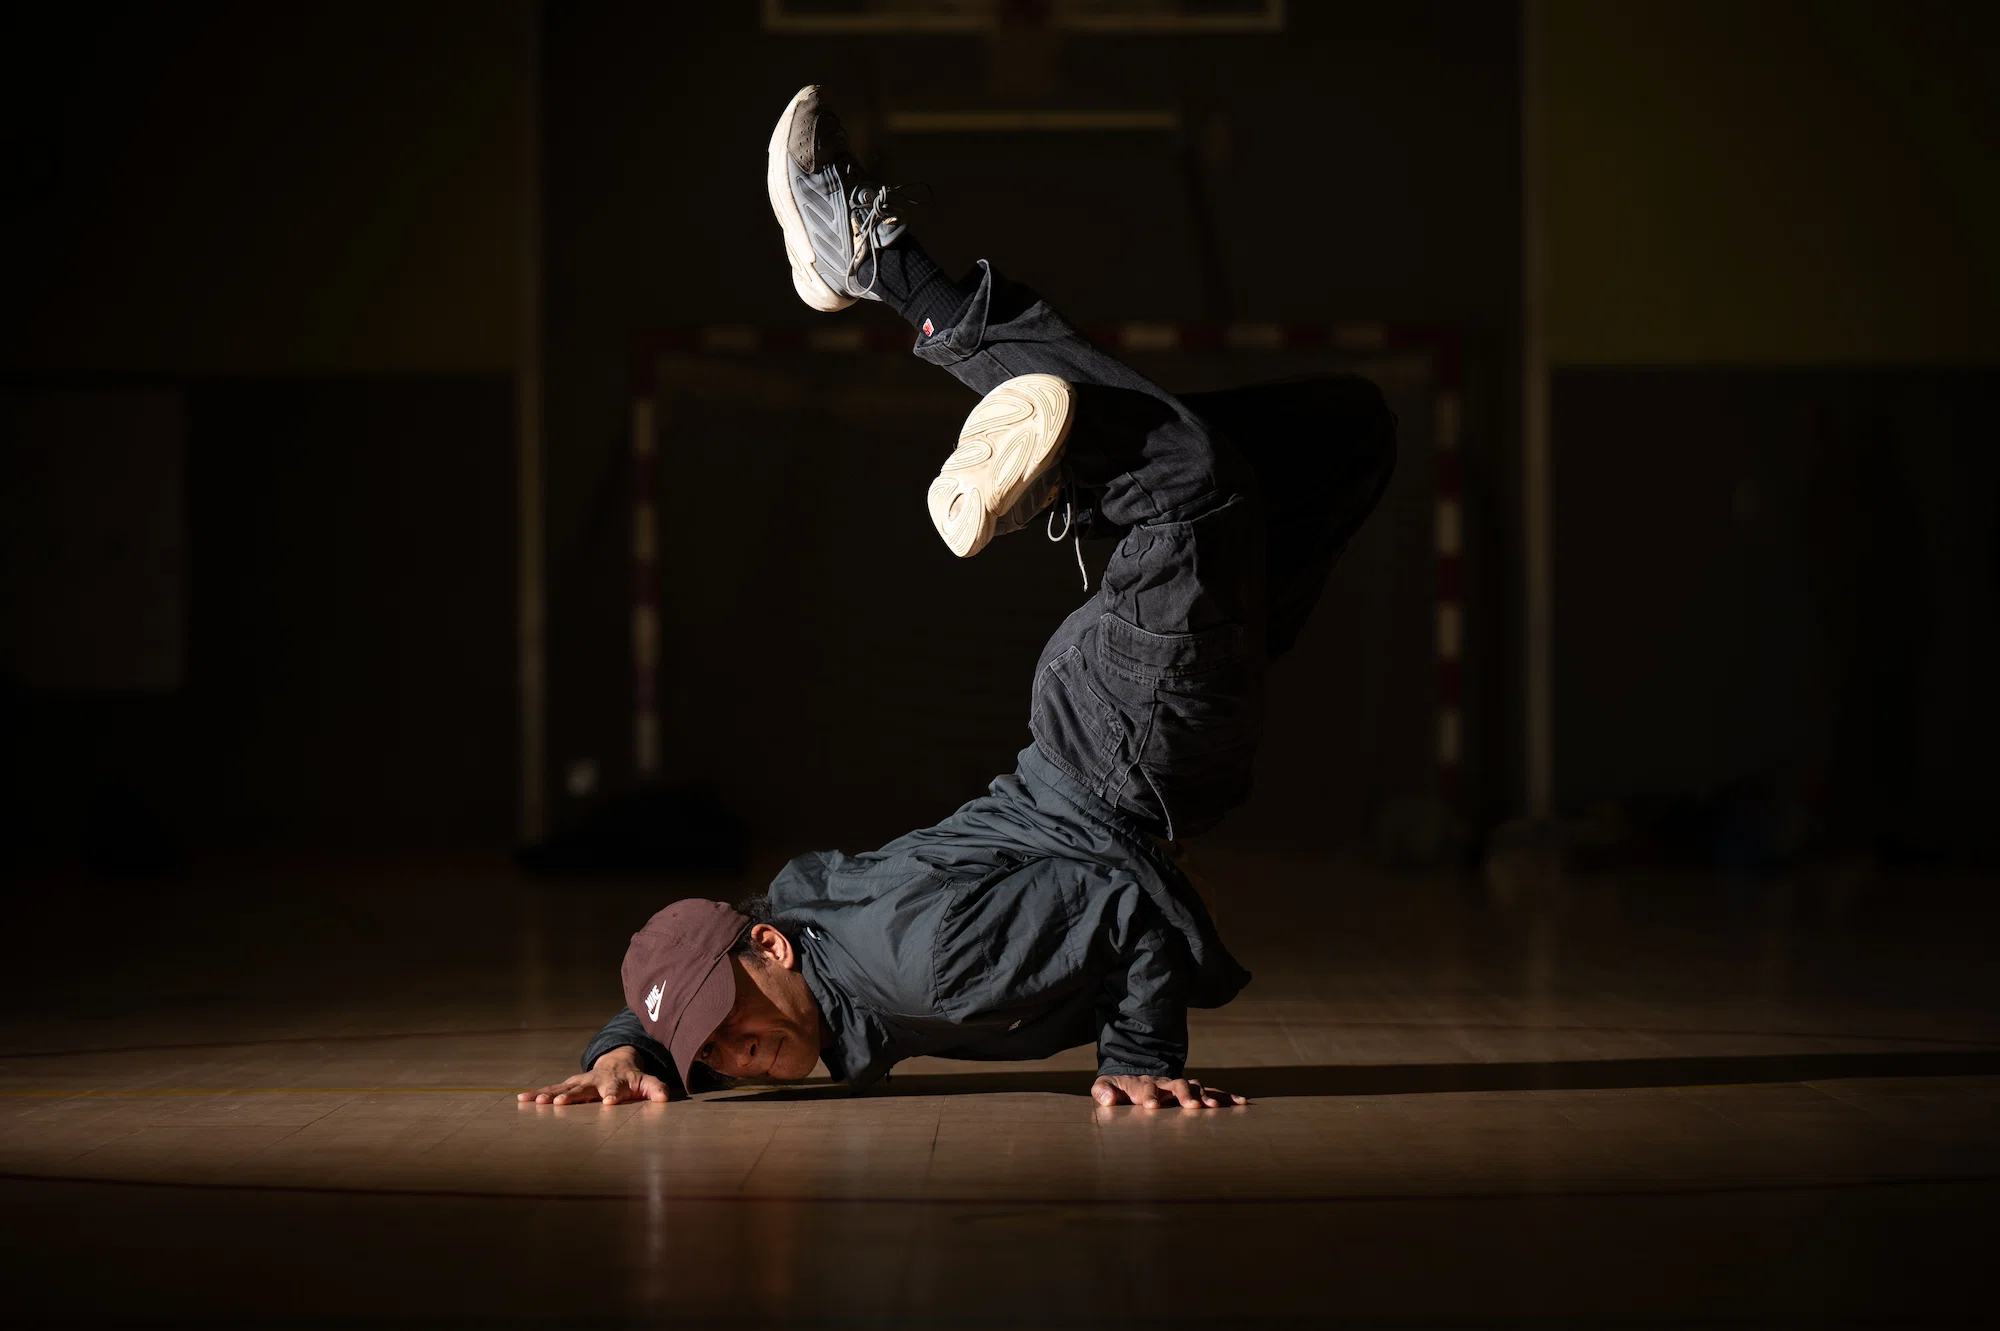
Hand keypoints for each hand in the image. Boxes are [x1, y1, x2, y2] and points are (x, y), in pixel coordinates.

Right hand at [518, 1048, 669, 1104]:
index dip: (612, 1096)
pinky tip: (523, 1099)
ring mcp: (580, 1082)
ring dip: (550, 1094)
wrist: (617, 1062)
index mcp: (615, 1082)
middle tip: (560, 1102)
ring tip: (537, 1101)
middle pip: (583, 1089)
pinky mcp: (569, 1084)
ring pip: (563, 1087)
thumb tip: (665, 1099)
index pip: (615, 1090)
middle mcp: (595, 1081)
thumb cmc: (633, 1079)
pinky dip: (538, 1093)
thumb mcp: (647, 1083)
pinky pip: (552, 1088)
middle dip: (572, 1095)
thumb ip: (656, 1090)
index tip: (609, 1103)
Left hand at [1091, 1074, 1246, 1107]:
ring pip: (1196, 1086)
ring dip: (1206, 1095)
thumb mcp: (1104, 1087)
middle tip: (1191, 1106)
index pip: (1146, 1087)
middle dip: (1184, 1094)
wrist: (1133, 1076)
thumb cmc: (1118, 1089)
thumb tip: (1109, 1099)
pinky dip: (1226, 1096)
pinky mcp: (1192, 1091)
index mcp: (1142, 1083)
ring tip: (1215, 1107)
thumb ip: (1103, 1092)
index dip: (1148, 1095)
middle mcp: (1165, 1082)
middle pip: (1176, 1084)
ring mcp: (1180, 1085)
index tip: (1151, 1106)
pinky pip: (1211, 1092)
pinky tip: (1241, 1103)